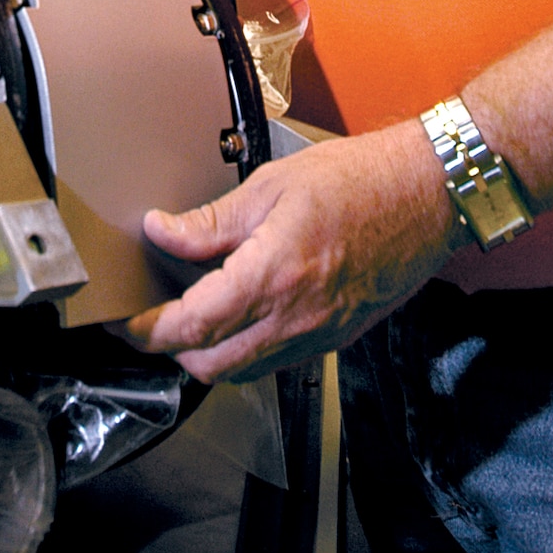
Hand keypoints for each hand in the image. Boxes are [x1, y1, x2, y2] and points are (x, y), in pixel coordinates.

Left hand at [127, 121, 459, 381]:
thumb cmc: (358, 180)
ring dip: (209, 354)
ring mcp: (319, 335)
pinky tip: (242, 311)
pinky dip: (248, 349)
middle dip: (172, 350)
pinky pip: (278, 361)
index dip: (147, 330)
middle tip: (150, 318)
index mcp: (272, 276)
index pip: (191, 326)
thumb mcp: (271, 186)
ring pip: (244, 372)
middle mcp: (295, 319)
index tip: (125, 321)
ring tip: (193, 312)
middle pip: (210, 367)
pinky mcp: (337, 338)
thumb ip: (211, 221)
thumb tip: (161, 233)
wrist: (427, 195)